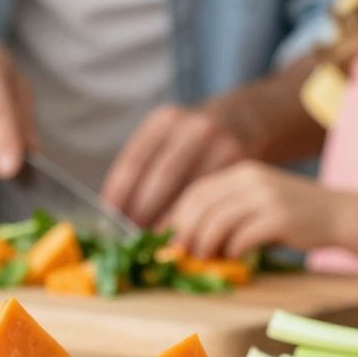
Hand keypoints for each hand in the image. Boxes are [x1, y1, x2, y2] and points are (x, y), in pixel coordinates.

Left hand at [102, 102, 251, 228]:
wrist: (246, 117)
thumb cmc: (194, 138)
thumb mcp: (168, 135)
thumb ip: (145, 163)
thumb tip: (114, 207)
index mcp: (166, 120)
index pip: (135, 160)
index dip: (120, 192)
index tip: (111, 216)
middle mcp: (194, 128)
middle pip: (163, 177)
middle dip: (145, 211)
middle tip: (134, 236)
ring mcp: (221, 144)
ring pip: (191, 192)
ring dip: (171, 220)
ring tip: (157, 240)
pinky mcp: (242, 163)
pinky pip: (215, 198)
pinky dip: (197, 219)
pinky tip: (187, 232)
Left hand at [163, 163, 339, 259]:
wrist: (338, 214)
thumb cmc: (291, 216)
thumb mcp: (257, 202)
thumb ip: (227, 212)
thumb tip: (187, 238)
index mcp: (242, 172)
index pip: (198, 191)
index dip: (179, 216)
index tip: (172, 239)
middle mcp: (252, 179)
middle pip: (203, 205)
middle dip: (188, 232)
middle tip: (184, 254)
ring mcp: (267, 196)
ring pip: (218, 220)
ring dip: (206, 244)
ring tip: (207, 258)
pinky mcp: (280, 217)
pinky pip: (243, 235)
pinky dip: (233, 249)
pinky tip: (236, 255)